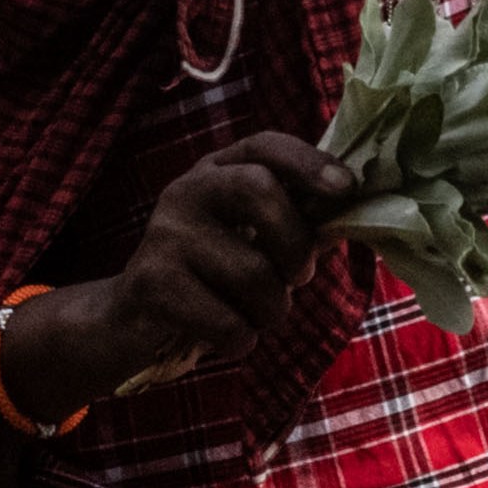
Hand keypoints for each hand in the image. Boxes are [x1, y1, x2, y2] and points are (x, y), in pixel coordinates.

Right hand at [16, 128, 347, 403]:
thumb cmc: (210, 279)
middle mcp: (187, 191)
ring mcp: (164, 234)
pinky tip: (224, 337)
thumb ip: (299, 223)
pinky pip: (228, 322)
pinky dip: (240, 341)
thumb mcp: (253, 241)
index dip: (309, 161)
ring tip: (253, 314)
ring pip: (253, 273)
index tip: (347, 188)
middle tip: (297, 278)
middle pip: (259, 191)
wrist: (130, 322)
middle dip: (295, 245)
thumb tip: (356, 209)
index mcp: (218, 172)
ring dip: (271, 310)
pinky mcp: (151, 283)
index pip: (265, 145)